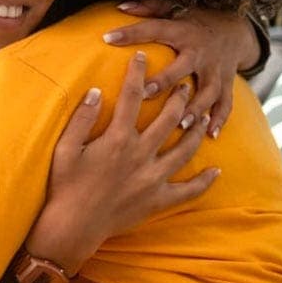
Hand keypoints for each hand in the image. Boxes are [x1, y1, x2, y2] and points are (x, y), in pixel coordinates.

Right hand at [23, 52, 219, 275]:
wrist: (74, 225)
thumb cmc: (65, 185)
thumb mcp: (65, 148)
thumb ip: (83, 118)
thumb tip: (97, 91)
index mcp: (117, 139)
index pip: (131, 97)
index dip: (137, 73)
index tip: (142, 56)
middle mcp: (141, 155)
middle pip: (167, 120)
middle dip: (178, 98)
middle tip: (186, 84)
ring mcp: (153, 178)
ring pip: (184, 150)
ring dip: (195, 131)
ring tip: (202, 116)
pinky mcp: (158, 199)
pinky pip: (188, 190)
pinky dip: (204, 182)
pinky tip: (216, 171)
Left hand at [102, 0, 258, 137]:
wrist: (235, 29)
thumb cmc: (194, 20)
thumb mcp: (174, 7)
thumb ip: (148, 7)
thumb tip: (119, 7)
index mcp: (183, 31)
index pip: (154, 29)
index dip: (131, 32)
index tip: (107, 38)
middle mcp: (200, 52)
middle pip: (182, 67)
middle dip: (165, 80)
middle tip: (144, 93)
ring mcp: (216, 70)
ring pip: (207, 91)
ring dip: (195, 107)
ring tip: (180, 123)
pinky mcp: (227, 84)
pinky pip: (226, 103)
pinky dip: (219, 119)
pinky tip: (210, 134)